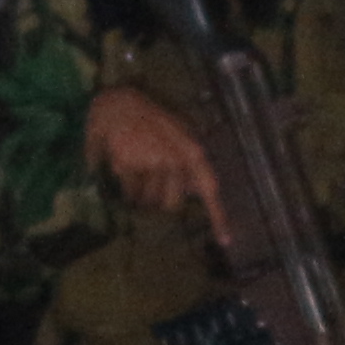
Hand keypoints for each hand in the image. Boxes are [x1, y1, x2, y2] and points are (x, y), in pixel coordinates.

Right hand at [93, 89, 225, 229]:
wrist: (119, 102)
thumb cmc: (152, 122)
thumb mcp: (180, 135)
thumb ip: (190, 164)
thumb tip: (193, 192)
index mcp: (192, 151)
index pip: (209, 188)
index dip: (218, 216)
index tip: (225, 241)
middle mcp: (175, 159)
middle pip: (172, 205)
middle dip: (161, 200)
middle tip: (152, 182)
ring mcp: (151, 162)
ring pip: (148, 201)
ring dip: (142, 194)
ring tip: (137, 168)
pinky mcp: (127, 165)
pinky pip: (129, 193)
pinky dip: (125, 186)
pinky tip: (124, 165)